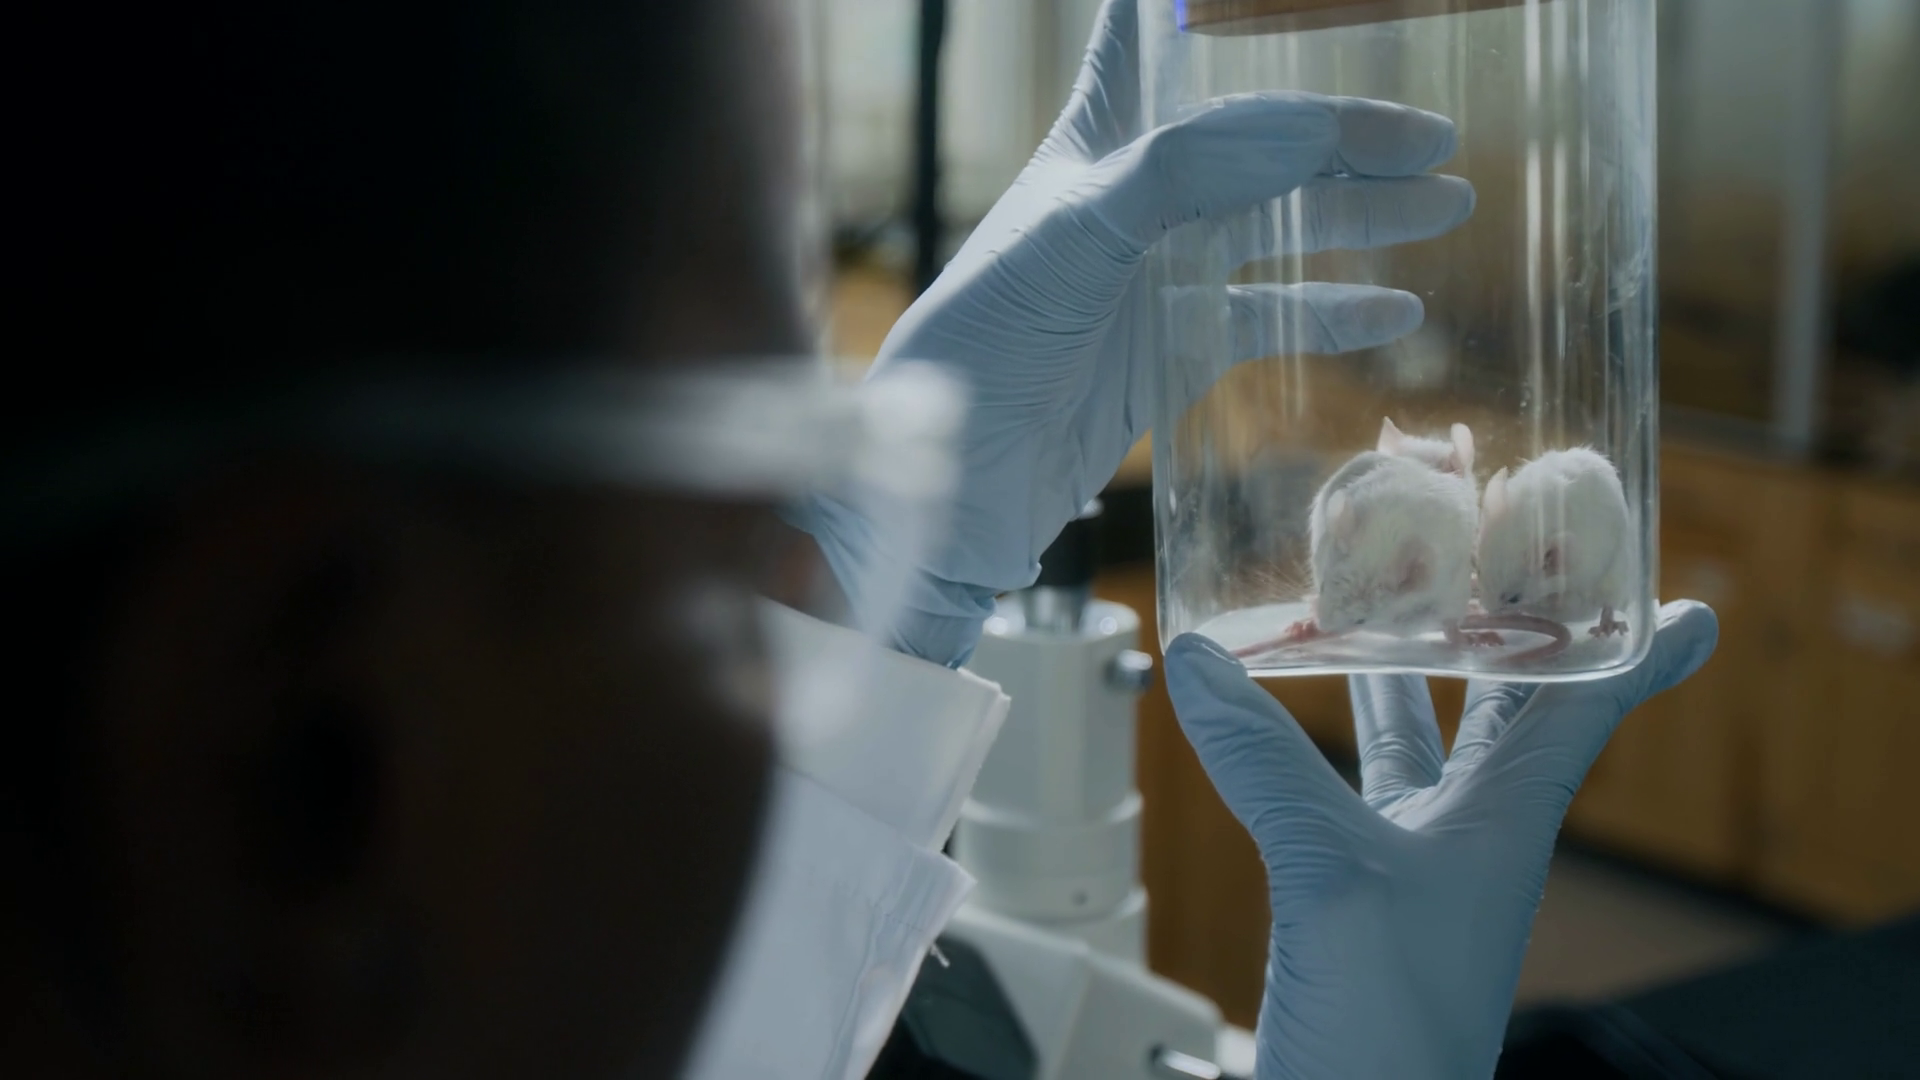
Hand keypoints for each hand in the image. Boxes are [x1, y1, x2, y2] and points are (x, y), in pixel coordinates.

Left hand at [803, 0, 1475, 664]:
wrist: (952, 483)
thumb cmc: (986, 338)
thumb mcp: (1078, 233)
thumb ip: (1189, 170)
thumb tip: (1312, 129)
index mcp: (1095, 138)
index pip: (1149, 38)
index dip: (1203, 8)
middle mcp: (1135, 195)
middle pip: (1259, 138)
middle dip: (1344, 129)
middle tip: (1434, 132)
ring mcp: (1160, 274)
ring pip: (1282, 224)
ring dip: (1362, 214)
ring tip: (1451, 201)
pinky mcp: (1177, 351)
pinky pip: (1273, 316)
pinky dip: (1336, 311)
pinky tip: (1400, 308)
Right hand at [1164, 601, 1719, 1079]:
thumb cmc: (1389, 1040)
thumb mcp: (1335, 878)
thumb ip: (1269, 765)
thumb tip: (1203, 662)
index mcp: (1507, 823)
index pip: (1590, 712)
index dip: (1642, 654)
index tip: (1683, 609)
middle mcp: (1469, 838)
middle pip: (1507, 713)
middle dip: (1513, 641)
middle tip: (1505, 572)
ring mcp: (1409, 871)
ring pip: (1420, 745)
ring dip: (1410, 676)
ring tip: (1393, 607)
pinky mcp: (1348, 903)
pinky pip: (1344, 794)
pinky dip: (1315, 742)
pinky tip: (1275, 719)